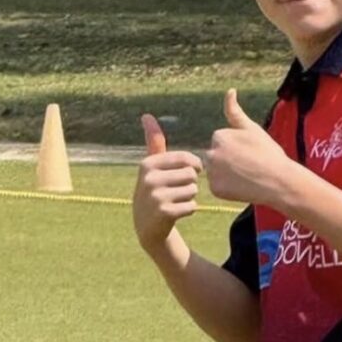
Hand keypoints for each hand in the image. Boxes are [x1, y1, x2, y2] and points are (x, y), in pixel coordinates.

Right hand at [132, 113, 202, 250]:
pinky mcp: (164, 213)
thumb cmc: (154, 190)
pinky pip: (192, 206)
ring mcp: (155, 196)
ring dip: (190, 197)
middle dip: (190, 184)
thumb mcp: (151, 166)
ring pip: (193, 190)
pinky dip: (189, 210)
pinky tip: (176, 212)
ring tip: (175, 201)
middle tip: (176, 191)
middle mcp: (149, 178)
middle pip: (191, 175)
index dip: (194, 166)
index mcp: (148, 164)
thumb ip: (153, 141)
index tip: (191, 172)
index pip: (186, 159)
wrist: (146, 226)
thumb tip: (146, 115)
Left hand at [205, 89, 291, 205]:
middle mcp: (211, 153)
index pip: (221, 141)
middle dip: (228, 160)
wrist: (278, 181)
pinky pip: (218, 187)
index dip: (236, 147)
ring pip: (216, 172)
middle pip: (216, 156)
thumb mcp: (252, 129)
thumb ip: (235, 112)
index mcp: (219, 136)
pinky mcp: (215, 189)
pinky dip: (227, 189)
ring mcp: (212, 173)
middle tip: (248, 165)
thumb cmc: (268, 153)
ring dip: (226, 174)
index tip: (249, 152)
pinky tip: (242, 187)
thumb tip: (229, 90)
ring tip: (246, 176)